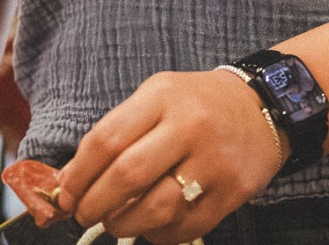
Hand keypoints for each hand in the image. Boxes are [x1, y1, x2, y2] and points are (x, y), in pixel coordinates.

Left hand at [54, 70, 286, 244]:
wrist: (262, 105)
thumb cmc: (196, 104)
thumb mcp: (155, 96)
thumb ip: (116, 132)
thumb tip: (70, 179)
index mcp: (162, 97)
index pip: (106, 140)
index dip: (78, 174)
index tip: (66, 194)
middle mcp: (189, 126)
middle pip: (128, 176)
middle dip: (95, 204)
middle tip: (85, 214)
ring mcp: (215, 161)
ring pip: (156, 209)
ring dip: (124, 225)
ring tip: (115, 222)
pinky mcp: (234, 191)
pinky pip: (186, 227)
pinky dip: (159, 235)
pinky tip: (151, 226)